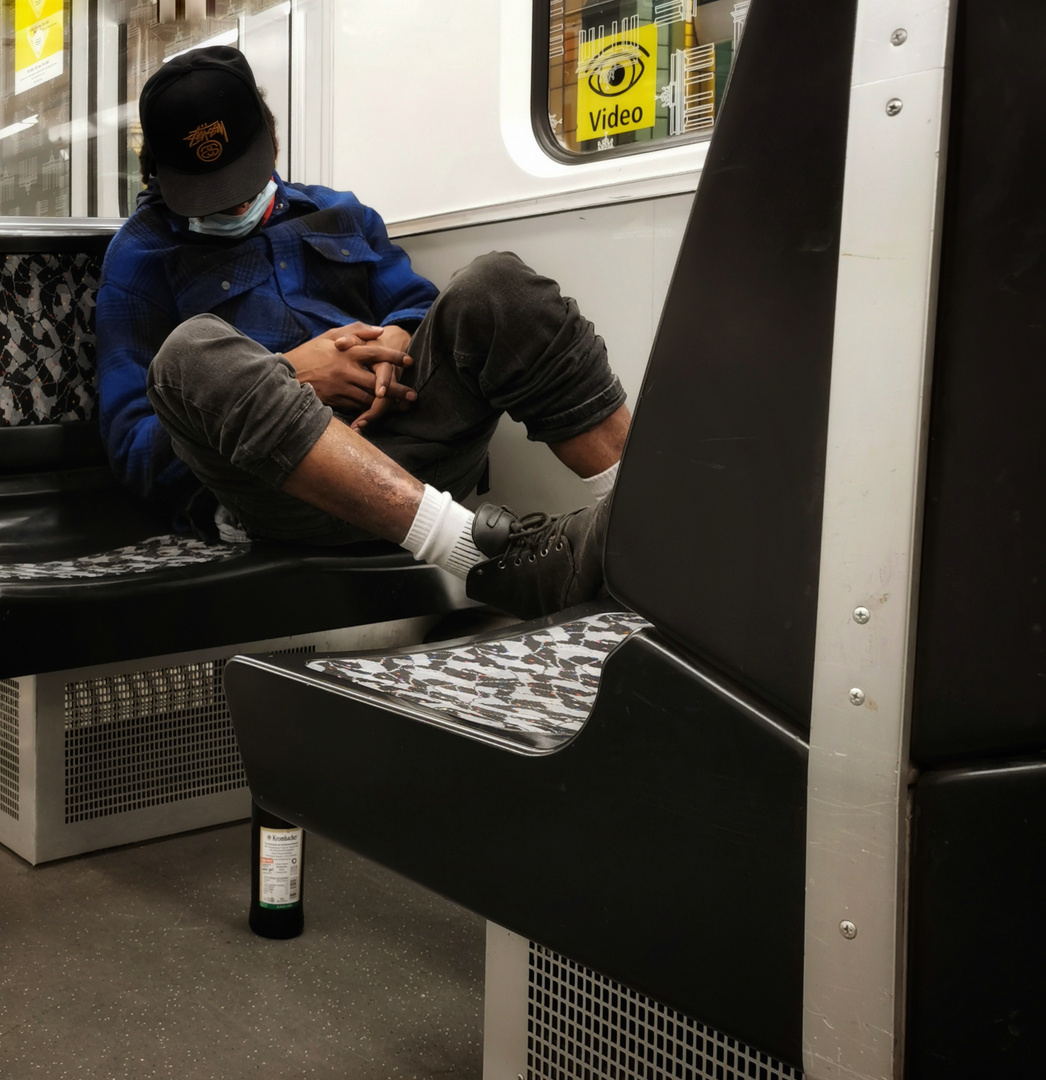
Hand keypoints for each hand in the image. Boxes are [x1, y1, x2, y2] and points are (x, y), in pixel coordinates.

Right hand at [284, 323, 416, 420]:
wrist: (286, 374)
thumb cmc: (310, 353)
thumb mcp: (329, 335)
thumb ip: (356, 331)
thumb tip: (379, 331)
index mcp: (347, 351)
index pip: (376, 353)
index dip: (394, 357)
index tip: (409, 361)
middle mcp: (346, 369)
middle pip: (378, 382)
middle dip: (398, 390)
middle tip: (413, 396)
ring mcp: (340, 386)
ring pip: (369, 398)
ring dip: (387, 404)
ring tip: (402, 407)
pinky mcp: (334, 400)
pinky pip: (356, 407)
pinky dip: (369, 410)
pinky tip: (380, 413)